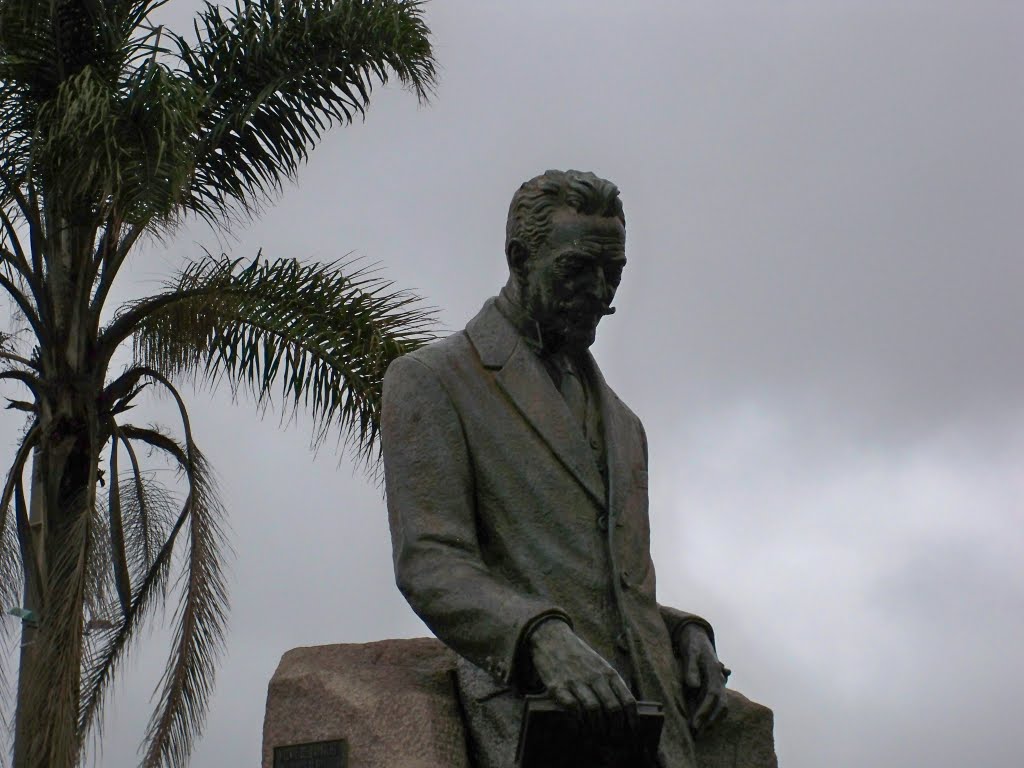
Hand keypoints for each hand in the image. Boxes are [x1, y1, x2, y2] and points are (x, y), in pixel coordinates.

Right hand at [529, 619, 637, 737]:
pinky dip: (578, 721)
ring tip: (598, 736)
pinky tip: (579, 728)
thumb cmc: (579, 656)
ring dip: (597, 728)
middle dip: (616, 729)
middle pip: (613, 708)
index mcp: (608, 672)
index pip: (627, 700)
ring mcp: (576, 681)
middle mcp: (595, 677)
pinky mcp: (558, 686)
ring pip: (594, 710)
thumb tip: (623, 710)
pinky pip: (572, 708)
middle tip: (614, 739)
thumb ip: (610, 683)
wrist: (552, 637)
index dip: (632, 720)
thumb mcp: (599, 664)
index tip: (633, 732)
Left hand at [677, 623, 729, 736]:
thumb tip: (694, 686)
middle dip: (709, 720)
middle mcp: (719, 679)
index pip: (712, 696)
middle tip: (696, 734)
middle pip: (720, 705)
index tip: (694, 724)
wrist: (696, 634)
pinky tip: (703, 723)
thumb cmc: (692, 643)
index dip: (704, 711)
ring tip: (700, 732)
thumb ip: (690, 668)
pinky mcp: (714, 684)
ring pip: (721, 705)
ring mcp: (718, 682)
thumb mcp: (689, 651)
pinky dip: (712, 714)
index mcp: (714, 672)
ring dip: (712, 719)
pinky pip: (717, 703)